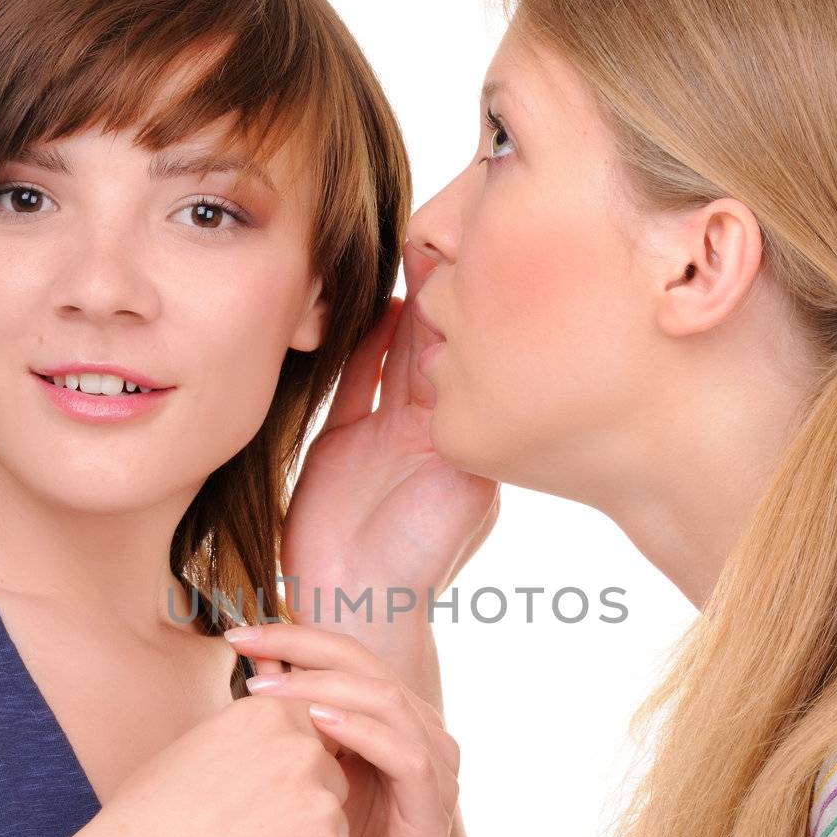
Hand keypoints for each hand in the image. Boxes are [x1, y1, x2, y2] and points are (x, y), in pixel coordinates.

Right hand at [82, 692, 350, 836]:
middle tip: (241, 830)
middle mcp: (306, 752)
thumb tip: (293, 740)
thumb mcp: (202, 744)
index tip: (248, 791)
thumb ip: (257, 738)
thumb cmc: (152, 816)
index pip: (311, 734)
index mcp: (272, 714)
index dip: (282, 769)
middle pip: (330, 778)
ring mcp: (323, 808)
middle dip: (302, 804)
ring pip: (333, 826)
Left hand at [231, 619, 459, 836]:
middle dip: (301, 647)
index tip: (235, 632)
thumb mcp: (305, 777)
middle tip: (244, 639)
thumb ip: (291, 720)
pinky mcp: (434, 804)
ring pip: (385, 698)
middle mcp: (424, 732)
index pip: (347, 655)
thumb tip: (255, 662)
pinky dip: (359, 730)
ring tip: (265, 687)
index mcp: (395, 719)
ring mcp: (436, 766)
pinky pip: (401, 751)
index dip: (294, 636)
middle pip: (366, 664)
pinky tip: (313, 723)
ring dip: (321, 686)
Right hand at [280, 242, 499, 642]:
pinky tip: (374, 298)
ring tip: (414, 250)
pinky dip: (363, 341)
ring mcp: (387, 432)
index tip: (494, 269)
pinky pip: (355, 378)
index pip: (482, 367)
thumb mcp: (469, 491)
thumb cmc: (418, 558)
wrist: (355, 600)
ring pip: (398, 354)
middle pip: (442, 350)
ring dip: (407, 307)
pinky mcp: (343, 436)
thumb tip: (492, 376)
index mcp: (471, 444)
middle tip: (452, 236)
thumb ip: (476, 435)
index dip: (485, 321)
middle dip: (449, 297)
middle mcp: (432, 431)